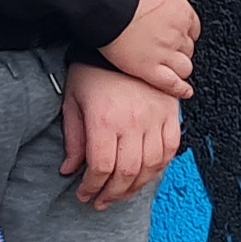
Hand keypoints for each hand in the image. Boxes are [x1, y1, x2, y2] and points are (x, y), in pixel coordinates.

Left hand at [62, 60, 182, 210]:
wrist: (120, 40)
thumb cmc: (93, 70)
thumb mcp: (73, 102)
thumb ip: (74, 138)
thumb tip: (69, 169)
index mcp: (105, 120)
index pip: (101, 167)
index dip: (92, 187)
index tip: (85, 194)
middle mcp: (133, 122)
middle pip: (127, 173)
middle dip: (113, 193)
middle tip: (101, 201)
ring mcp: (155, 118)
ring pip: (151, 166)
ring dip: (137, 186)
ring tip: (122, 192)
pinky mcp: (170, 114)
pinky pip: (171, 149)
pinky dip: (160, 166)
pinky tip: (147, 173)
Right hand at [102, 0, 205, 95]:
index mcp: (182, 11)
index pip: (193, 29)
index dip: (184, 33)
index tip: (176, 35)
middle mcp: (177, 34)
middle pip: (188, 49)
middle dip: (180, 50)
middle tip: (168, 52)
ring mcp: (163, 52)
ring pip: (183, 68)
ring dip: (180, 69)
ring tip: (172, 70)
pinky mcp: (147, 67)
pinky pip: (170, 83)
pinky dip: (179, 89)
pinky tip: (183, 92)